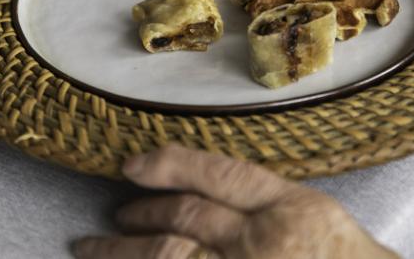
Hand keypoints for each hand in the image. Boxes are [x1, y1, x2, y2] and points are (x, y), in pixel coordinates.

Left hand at [74, 145, 396, 258]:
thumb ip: (270, 203)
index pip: (221, 174)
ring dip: (125, 252)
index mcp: (294, 211)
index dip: (170, 164)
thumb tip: (209, 190)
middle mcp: (266, 244)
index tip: (133, 164)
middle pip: (186, 218)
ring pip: (171, 257)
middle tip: (117, 211)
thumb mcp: (320, 220)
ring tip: (93, 246)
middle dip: (143, 212)